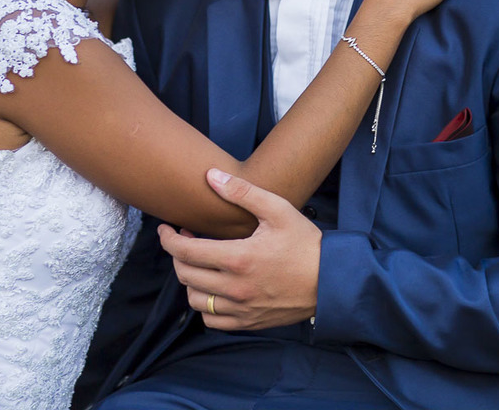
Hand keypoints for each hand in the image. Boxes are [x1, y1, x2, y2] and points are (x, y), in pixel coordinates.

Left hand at [158, 169, 320, 330]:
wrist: (332, 280)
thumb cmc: (306, 243)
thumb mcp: (278, 210)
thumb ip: (242, 192)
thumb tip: (211, 176)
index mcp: (239, 258)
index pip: (186, 252)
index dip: (168, 239)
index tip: (166, 229)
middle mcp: (236, 287)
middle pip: (185, 275)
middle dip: (177, 255)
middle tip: (186, 240)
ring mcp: (241, 308)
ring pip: (195, 300)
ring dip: (190, 280)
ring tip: (200, 264)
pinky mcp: (249, 322)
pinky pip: (212, 320)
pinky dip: (205, 305)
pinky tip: (214, 288)